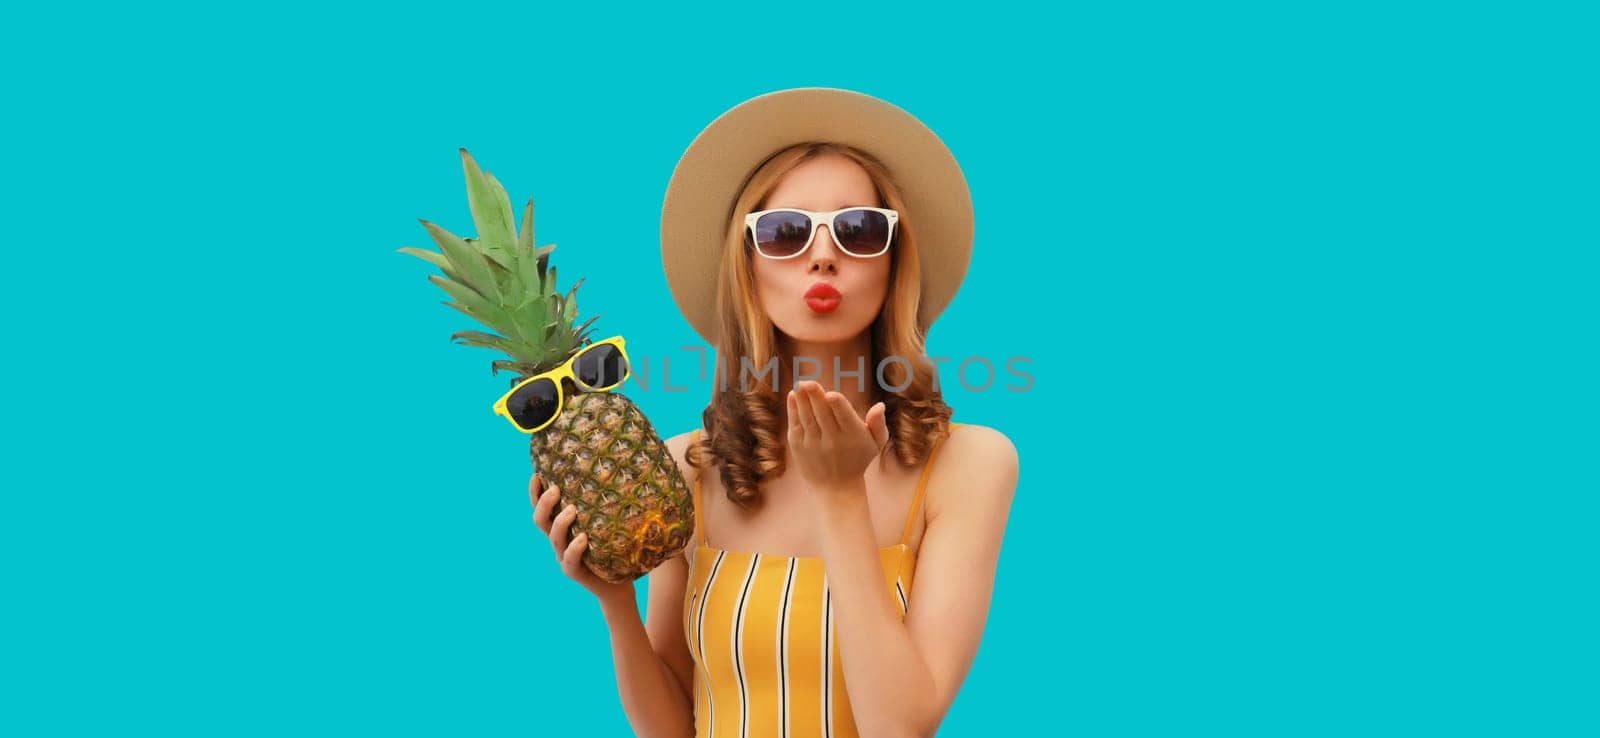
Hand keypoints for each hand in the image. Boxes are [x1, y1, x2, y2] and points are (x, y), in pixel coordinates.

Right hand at [530, 472, 633, 603]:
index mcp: (561, 527)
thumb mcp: (603, 524)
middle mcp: (559, 541)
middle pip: (540, 521)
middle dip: (544, 504)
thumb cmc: (612, 548)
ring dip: (560, 523)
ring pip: (554, 539)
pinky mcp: (575, 573)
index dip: (535, 493)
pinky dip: (574, 548)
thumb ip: (600, 506)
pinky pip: (570, 560)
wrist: (617, 585)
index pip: (541, 508)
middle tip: (555, 488)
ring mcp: (564, 558)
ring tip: (572, 509)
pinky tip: (583, 538)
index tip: (537, 475)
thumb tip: (612, 473)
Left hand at [785, 380, 890, 493]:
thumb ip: (878, 424)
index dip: (838, 406)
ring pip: (807, 418)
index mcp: (853, 436)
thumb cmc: (858, 459)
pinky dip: (793, 410)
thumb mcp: (875, 444)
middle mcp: (833, 441)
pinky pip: (796, 425)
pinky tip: (793, 395)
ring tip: (800, 384)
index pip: (844, 417)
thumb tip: (880, 406)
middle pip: (823, 415)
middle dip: (815, 398)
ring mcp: (814, 444)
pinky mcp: (799, 447)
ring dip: (802, 400)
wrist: (836, 488)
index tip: (831, 394)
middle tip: (808, 382)